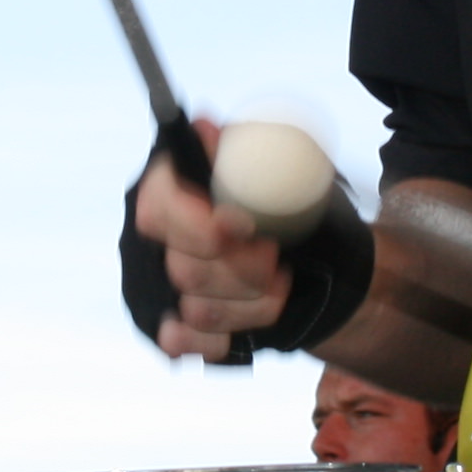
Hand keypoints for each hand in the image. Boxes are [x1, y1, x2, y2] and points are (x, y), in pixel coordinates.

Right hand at [128, 120, 290, 361]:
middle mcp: (152, 237)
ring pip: (197, 309)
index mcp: (169, 187)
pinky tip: (253, 315)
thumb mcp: (284, 165)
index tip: (245, 226)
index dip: (199, 223)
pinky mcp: (167, 325)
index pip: (158, 207)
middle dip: (244, 268)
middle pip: (184, 267)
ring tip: (280, 281)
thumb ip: (244, 150)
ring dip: (253, 300)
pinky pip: (181, 344)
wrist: (320, 263)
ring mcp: (155, 284)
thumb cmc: (295, 206)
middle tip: (275, 254)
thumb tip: (204, 127)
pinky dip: (227, 335)